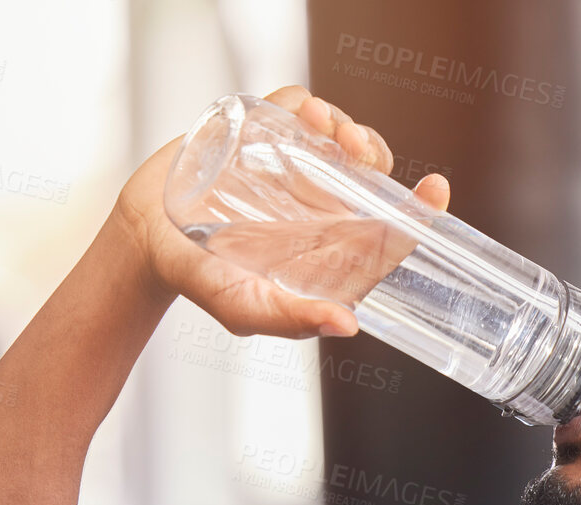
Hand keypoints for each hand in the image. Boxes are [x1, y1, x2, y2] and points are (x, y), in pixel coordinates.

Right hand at [109, 85, 451, 340]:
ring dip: (348, 128)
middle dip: (376, 156)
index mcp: (327, 252)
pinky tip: (306, 116)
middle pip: (371, 176)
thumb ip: (290, 319)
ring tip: (333, 133)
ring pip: (344, 139)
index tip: (435, 190)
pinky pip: (302, 110)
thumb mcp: (243, 308)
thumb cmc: (198, 281)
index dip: (416, 212)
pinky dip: (310, 105)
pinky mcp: (265, 135)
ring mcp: (294, 169)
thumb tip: (349, 323)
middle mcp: (319, 208)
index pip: (386, 232)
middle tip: (357, 152)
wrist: (145, 239)